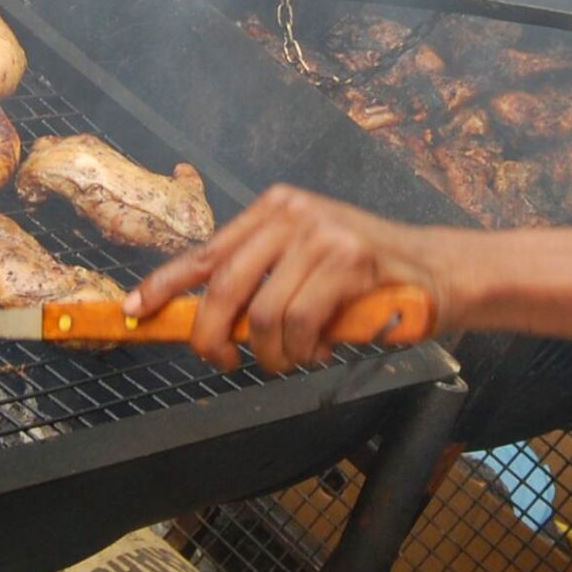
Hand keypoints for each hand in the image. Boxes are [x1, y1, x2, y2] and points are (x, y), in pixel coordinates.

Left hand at [125, 185, 460, 375]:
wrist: (438, 271)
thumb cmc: (365, 278)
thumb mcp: (304, 263)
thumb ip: (261, 280)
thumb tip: (207, 323)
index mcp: (273, 209)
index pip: (205, 252)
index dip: (163, 285)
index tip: (133, 311)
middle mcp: (291, 212)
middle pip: (224, 287)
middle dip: (213, 337)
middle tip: (223, 362)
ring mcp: (321, 232)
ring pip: (264, 315)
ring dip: (274, 355)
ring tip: (294, 358)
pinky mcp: (349, 259)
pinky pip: (301, 323)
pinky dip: (304, 350)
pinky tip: (321, 350)